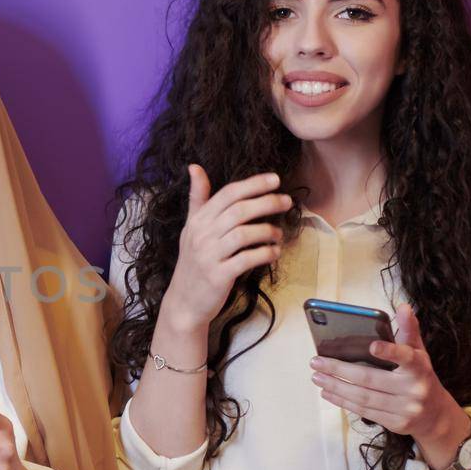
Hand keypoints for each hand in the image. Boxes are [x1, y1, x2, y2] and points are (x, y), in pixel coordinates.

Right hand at [158, 167, 289, 333]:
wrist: (183, 302)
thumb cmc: (193, 262)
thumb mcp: (191, 228)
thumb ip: (197, 199)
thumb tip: (194, 167)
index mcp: (197, 221)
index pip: (227, 194)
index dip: (253, 184)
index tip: (275, 179)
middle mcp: (201, 235)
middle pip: (239, 211)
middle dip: (267, 202)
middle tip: (287, 201)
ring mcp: (209, 256)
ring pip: (244, 234)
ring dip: (268, 231)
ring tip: (279, 233)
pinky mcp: (219, 276)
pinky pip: (247, 259)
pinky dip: (265, 254)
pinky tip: (274, 252)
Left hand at [310, 304, 470, 469]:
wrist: (435, 415)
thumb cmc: (420, 376)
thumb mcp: (419, 353)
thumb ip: (408, 330)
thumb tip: (403, 306)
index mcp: (420, 368)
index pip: (406, 357)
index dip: (389, 352)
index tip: (372, 346)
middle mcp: (414, 389)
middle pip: (370, 379)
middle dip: (339, 370)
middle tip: (316, 361)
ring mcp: (405, 408)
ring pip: (363, 397)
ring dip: (336, 386)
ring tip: (316, 377)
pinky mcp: (395, 423)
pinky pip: (364, 411)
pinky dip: (343, 401)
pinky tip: (328, 392)